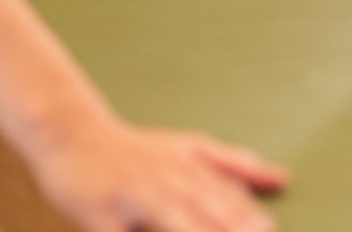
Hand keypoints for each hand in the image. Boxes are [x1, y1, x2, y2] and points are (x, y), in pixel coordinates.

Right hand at [31, 118, 287, 231]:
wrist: (69, 131)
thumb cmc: (133, 149)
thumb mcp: (186, 149)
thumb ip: (232, 165)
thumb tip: (282, 178)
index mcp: (190, 167)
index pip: (231, 199)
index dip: (253, 220)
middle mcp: (166, 179)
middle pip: (208, 209)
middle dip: (233, 228)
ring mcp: (133, 195)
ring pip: (172, 219)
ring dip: (195, 229)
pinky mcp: (100, 213)